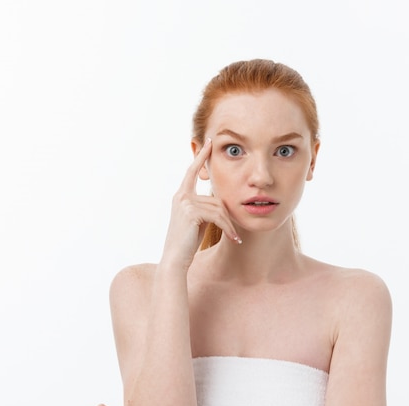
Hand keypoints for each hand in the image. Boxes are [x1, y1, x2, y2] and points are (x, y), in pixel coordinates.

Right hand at [161, 138, 240, 267]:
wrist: (175, 260)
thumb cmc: (187, 243)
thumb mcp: (198, 221)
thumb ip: (206, 208)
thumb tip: (221, 202)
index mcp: (181, 196)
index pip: (192, 172)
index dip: (201, 157)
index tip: (208, 142)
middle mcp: (181, 196)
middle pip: (216, 198)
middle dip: (227, 217)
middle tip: (233, 234)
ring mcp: (185, 202)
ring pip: (219, 208)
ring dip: (229, 225)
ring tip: (233, 239)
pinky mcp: (191, 211)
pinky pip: (218, 216)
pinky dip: (227, 228)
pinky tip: (233, 239)